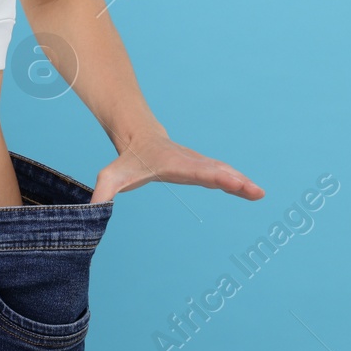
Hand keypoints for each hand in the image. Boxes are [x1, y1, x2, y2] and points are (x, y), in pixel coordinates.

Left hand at [89, 133, 263, 203]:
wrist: (139, 136)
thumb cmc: (127, 160)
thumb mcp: (111, 176)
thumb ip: (102, 194)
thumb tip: (91, 213)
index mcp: (172, 164)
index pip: (194, 171)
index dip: (212, 176)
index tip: (230, 181)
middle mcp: (190, 162)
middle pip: (214, 171)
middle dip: (234, 180)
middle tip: (255, 191)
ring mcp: (198, 164)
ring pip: (222, 172)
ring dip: (241, 182)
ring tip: (259, 193)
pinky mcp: (203, 168)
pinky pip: (223, 174)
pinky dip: (238, 182)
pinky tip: (252, 191)